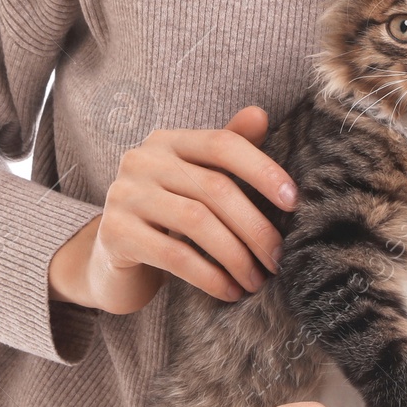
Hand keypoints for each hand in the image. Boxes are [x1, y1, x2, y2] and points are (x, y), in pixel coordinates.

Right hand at [47, 106, 295, 316]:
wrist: (112, 258)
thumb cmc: (166, 215)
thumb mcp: (196, 180)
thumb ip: (227, 148)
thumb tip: (259, 114)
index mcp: (168, 141)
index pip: (223, 144)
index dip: (262, 170)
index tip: (294, 202)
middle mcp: (141, 159)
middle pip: (215, 187)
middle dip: (255, 227)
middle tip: (278, 258)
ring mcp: (123, 195)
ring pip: (197, 222)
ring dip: (236, 255)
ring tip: (257, 280)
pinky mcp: (114, 234)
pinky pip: (173, 255)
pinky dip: (209, 276)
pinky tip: (229, 292)